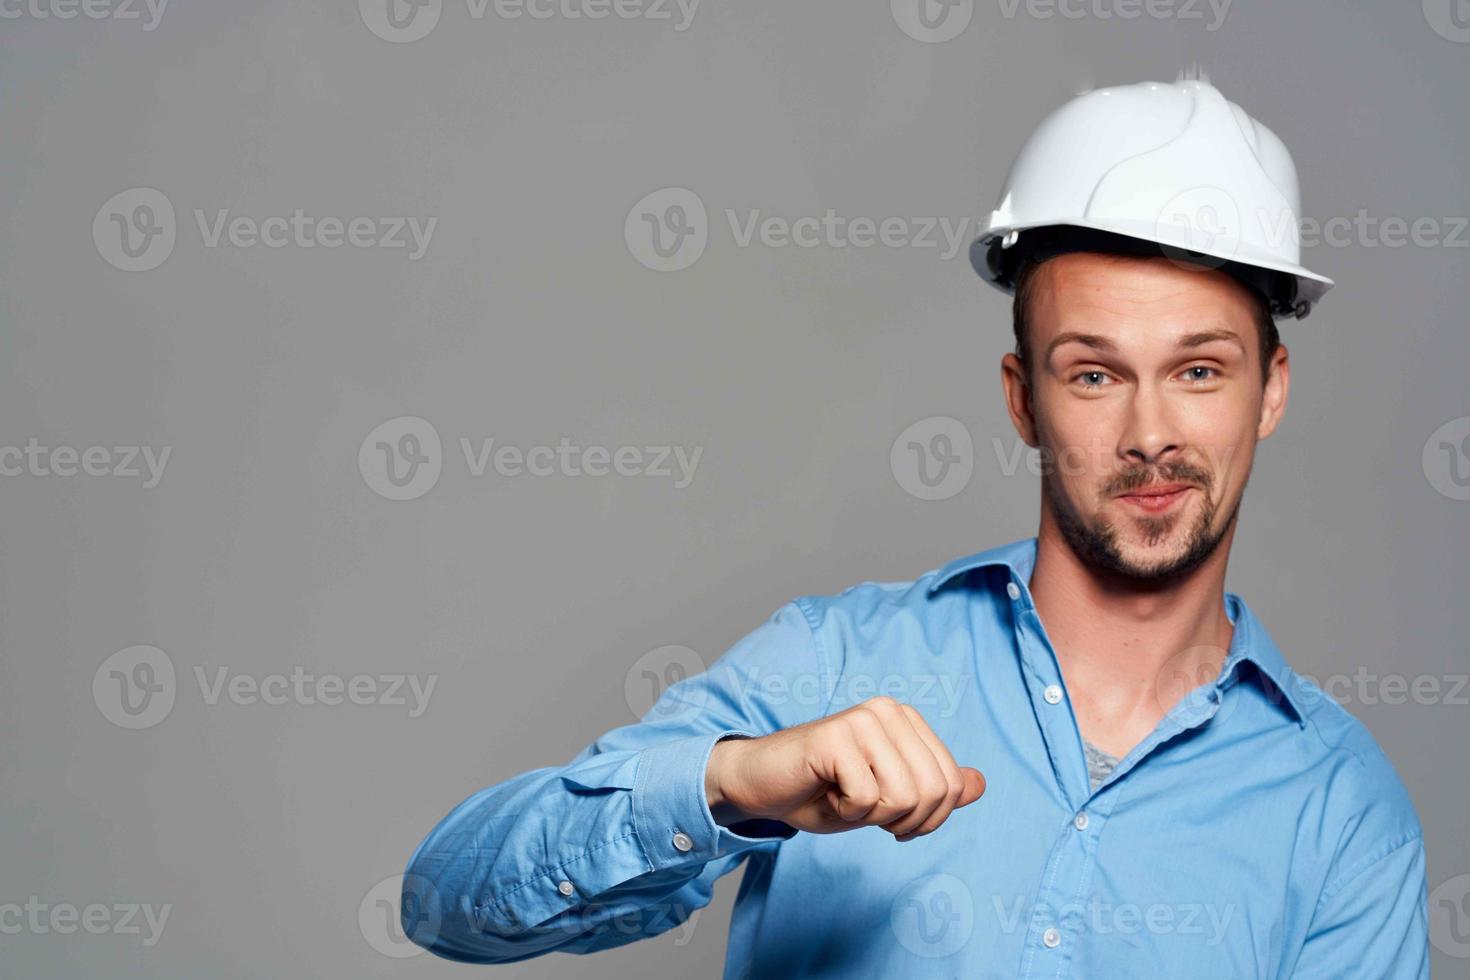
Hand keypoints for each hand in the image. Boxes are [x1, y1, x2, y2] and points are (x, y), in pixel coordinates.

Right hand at [704, 696, 985, 840]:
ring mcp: (862, 719)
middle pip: (933, 792)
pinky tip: (825, 792)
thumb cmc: (822, 792)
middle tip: (865, 812)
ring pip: (903, 796)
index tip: (892, 821)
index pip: (949, 784)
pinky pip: (865, 797)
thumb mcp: (887, 798)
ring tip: (843, 798)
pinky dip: (846, 811)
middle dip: (902, 821)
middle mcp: (889, 710)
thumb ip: (932, 789)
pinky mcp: (836, 736)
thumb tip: (980, 784)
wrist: (762, 786)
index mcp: (906, 720)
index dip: (927, 819)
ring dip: (871, 816)